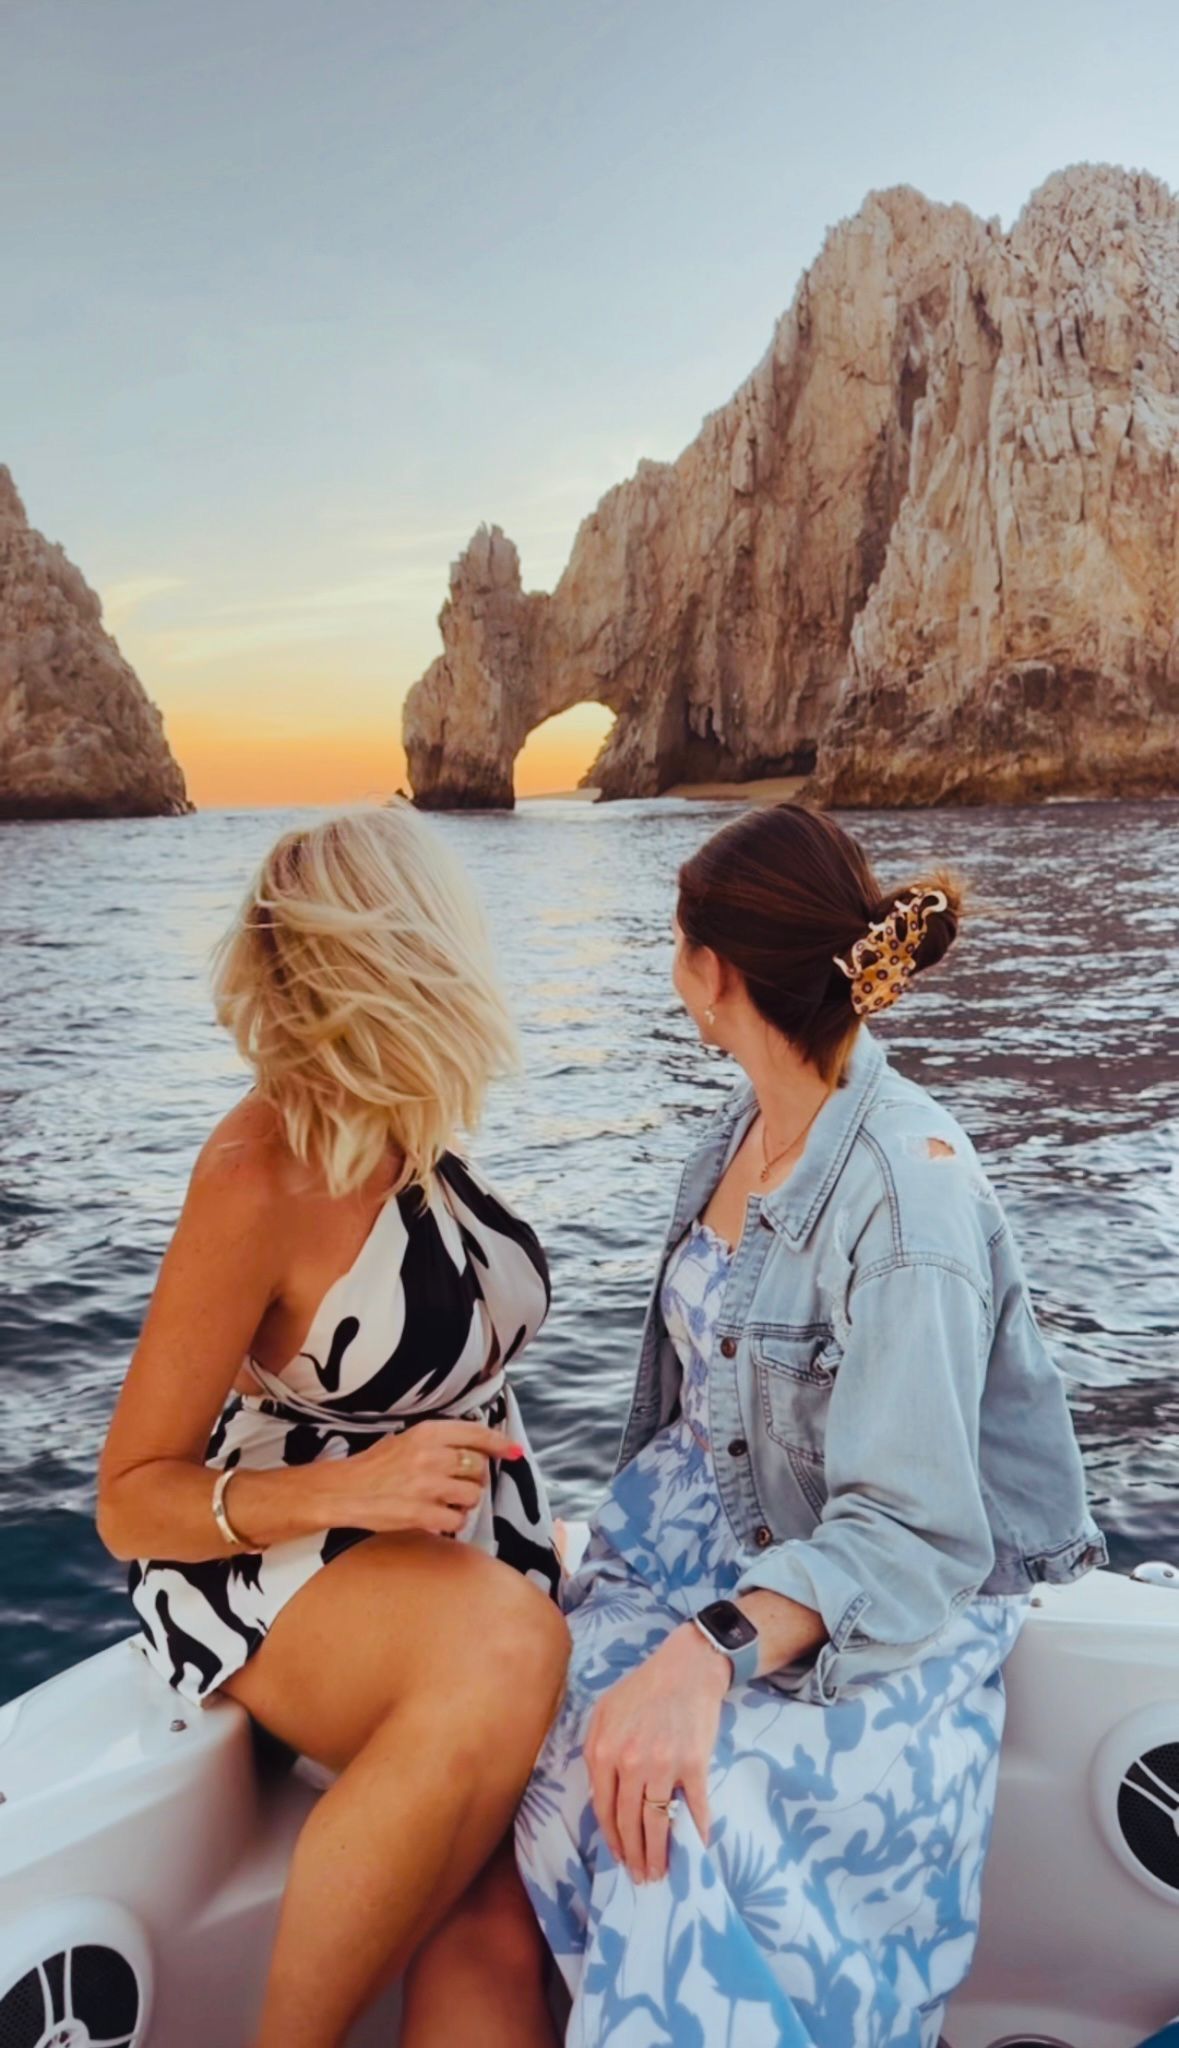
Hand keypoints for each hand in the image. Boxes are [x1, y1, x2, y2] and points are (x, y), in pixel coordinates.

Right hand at [326, 1420, 522, 1537]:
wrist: (344, 1491)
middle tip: (459, 1484)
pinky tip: (439, 1518)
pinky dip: (453, 1522)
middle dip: (475, 1479)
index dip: (499, 1443)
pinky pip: (457, 1520)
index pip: (476, 1434)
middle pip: (478, 1468)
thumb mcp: (406, 1440)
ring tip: (447, 1502)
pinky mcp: (421, 1514)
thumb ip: (439, 1442)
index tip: (513, 1451)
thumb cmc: (375, 1466)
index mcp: (427, 1433)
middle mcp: (431, 1456)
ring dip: (465, 1502)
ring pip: (472, 1495)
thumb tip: (477, 1448)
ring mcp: (427, 1486)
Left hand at [584, 1623, 729, 1882]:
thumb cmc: (643, 1689)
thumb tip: (600, 1796)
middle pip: (629, 1823)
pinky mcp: (695, 1765)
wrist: (687, 1667)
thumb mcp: (603, 1713)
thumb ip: (595, 1753)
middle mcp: (630, 1763)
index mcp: (604, 1751)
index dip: (612, 1840)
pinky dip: (696, 1833)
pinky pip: (694, 1810)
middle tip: (640, 1877)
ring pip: (657, 1824)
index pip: (603, 1810)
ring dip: (659, 1855)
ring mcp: (664, 1765)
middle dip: (634, 1856)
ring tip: (660, 1873)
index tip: (619, 1859)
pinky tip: (696, 1850)